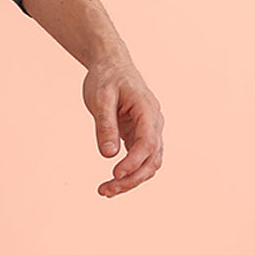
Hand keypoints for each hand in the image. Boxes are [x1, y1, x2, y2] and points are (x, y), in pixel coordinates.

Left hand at [82, 59, 163, 196]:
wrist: (111, 64)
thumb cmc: (105, 78)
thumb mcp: (101, 98)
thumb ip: (105, 125)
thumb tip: (109, 155)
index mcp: (147, 110)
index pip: (147, 142)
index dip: (133, 161)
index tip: (115, 174)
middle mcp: (154, 122)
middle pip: (152, 159)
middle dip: (131, 178)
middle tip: (106, 190)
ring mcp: (149, 130)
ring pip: (149, 163)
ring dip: (131, 180)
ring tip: (105, 190)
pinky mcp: (140, 135)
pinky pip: (140, 159)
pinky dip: (128, 172)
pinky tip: (112, 182)